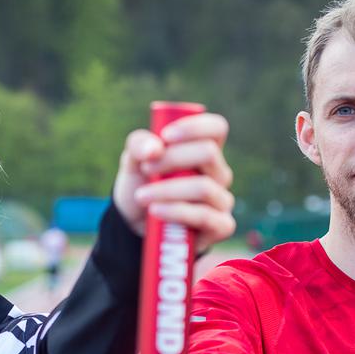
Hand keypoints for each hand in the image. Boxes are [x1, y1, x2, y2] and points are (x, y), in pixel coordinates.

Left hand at [112, 113, 234, 252]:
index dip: (194, 127)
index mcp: (204, 150)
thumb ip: (139, 145)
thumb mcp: (132, 161)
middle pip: (208, 153)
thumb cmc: (142, 186)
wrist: (135, 225)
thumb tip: (154, 148)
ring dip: (168, 190)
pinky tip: (155, 211)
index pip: (216, 128)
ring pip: (204, 187)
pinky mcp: (221, 226)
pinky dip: (176, 212)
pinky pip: (205, 216)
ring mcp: (222, 200)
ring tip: (141, 196)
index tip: (165, 137)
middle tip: (145, 168)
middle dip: (172, 158)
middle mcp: (218, 173)